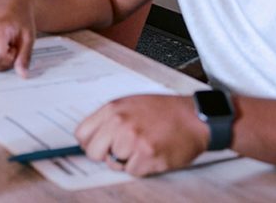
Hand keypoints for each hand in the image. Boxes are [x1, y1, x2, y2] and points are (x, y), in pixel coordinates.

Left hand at [75, 94, 210, 175]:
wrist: (194, 117)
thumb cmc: (164, 111)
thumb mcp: (129, 104)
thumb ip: (109, 119)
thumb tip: (92, 136)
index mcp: (112, 109)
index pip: (82, 133)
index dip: (90, 143)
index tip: (98, 146)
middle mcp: (120, 124)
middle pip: (93, 152)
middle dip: (105, 155)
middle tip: (120, 151)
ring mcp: (134, 141)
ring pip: (114, 164)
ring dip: (127, 161)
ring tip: (141, 148)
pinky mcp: (149, 156)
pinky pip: (133, 171)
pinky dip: (142, 167)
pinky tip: (152, 154)